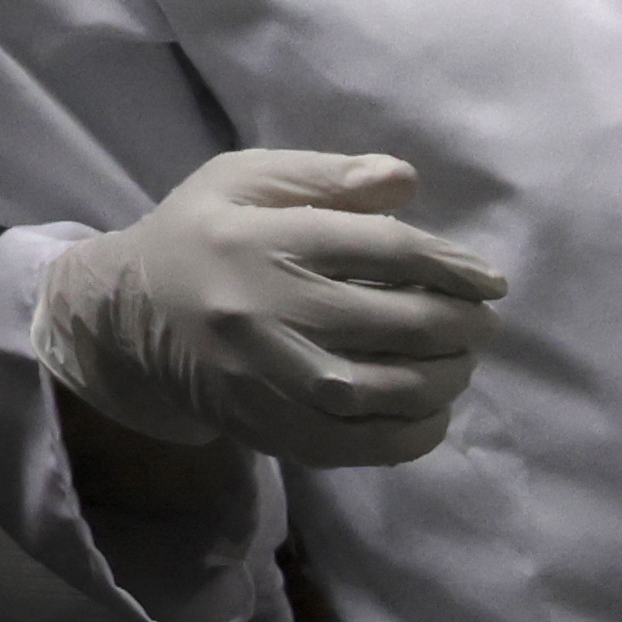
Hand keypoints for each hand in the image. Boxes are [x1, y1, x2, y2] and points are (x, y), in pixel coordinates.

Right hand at [32, 148, 506, 465]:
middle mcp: (262, 312)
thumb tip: (404, 181)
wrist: (131, 319)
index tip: (490, 282)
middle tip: (483, 323)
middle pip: (395, 324)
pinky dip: (415, 433)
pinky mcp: (271, 430)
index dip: (450, 266)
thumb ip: (326, 175)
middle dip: (460, 325)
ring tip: (461, 361)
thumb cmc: (204, 238)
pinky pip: (364, 446)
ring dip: (446, 378)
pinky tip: (433, 410)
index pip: (382, 250)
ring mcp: (266, 379)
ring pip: (386, 391)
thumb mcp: (244, 181)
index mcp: (257, 238)